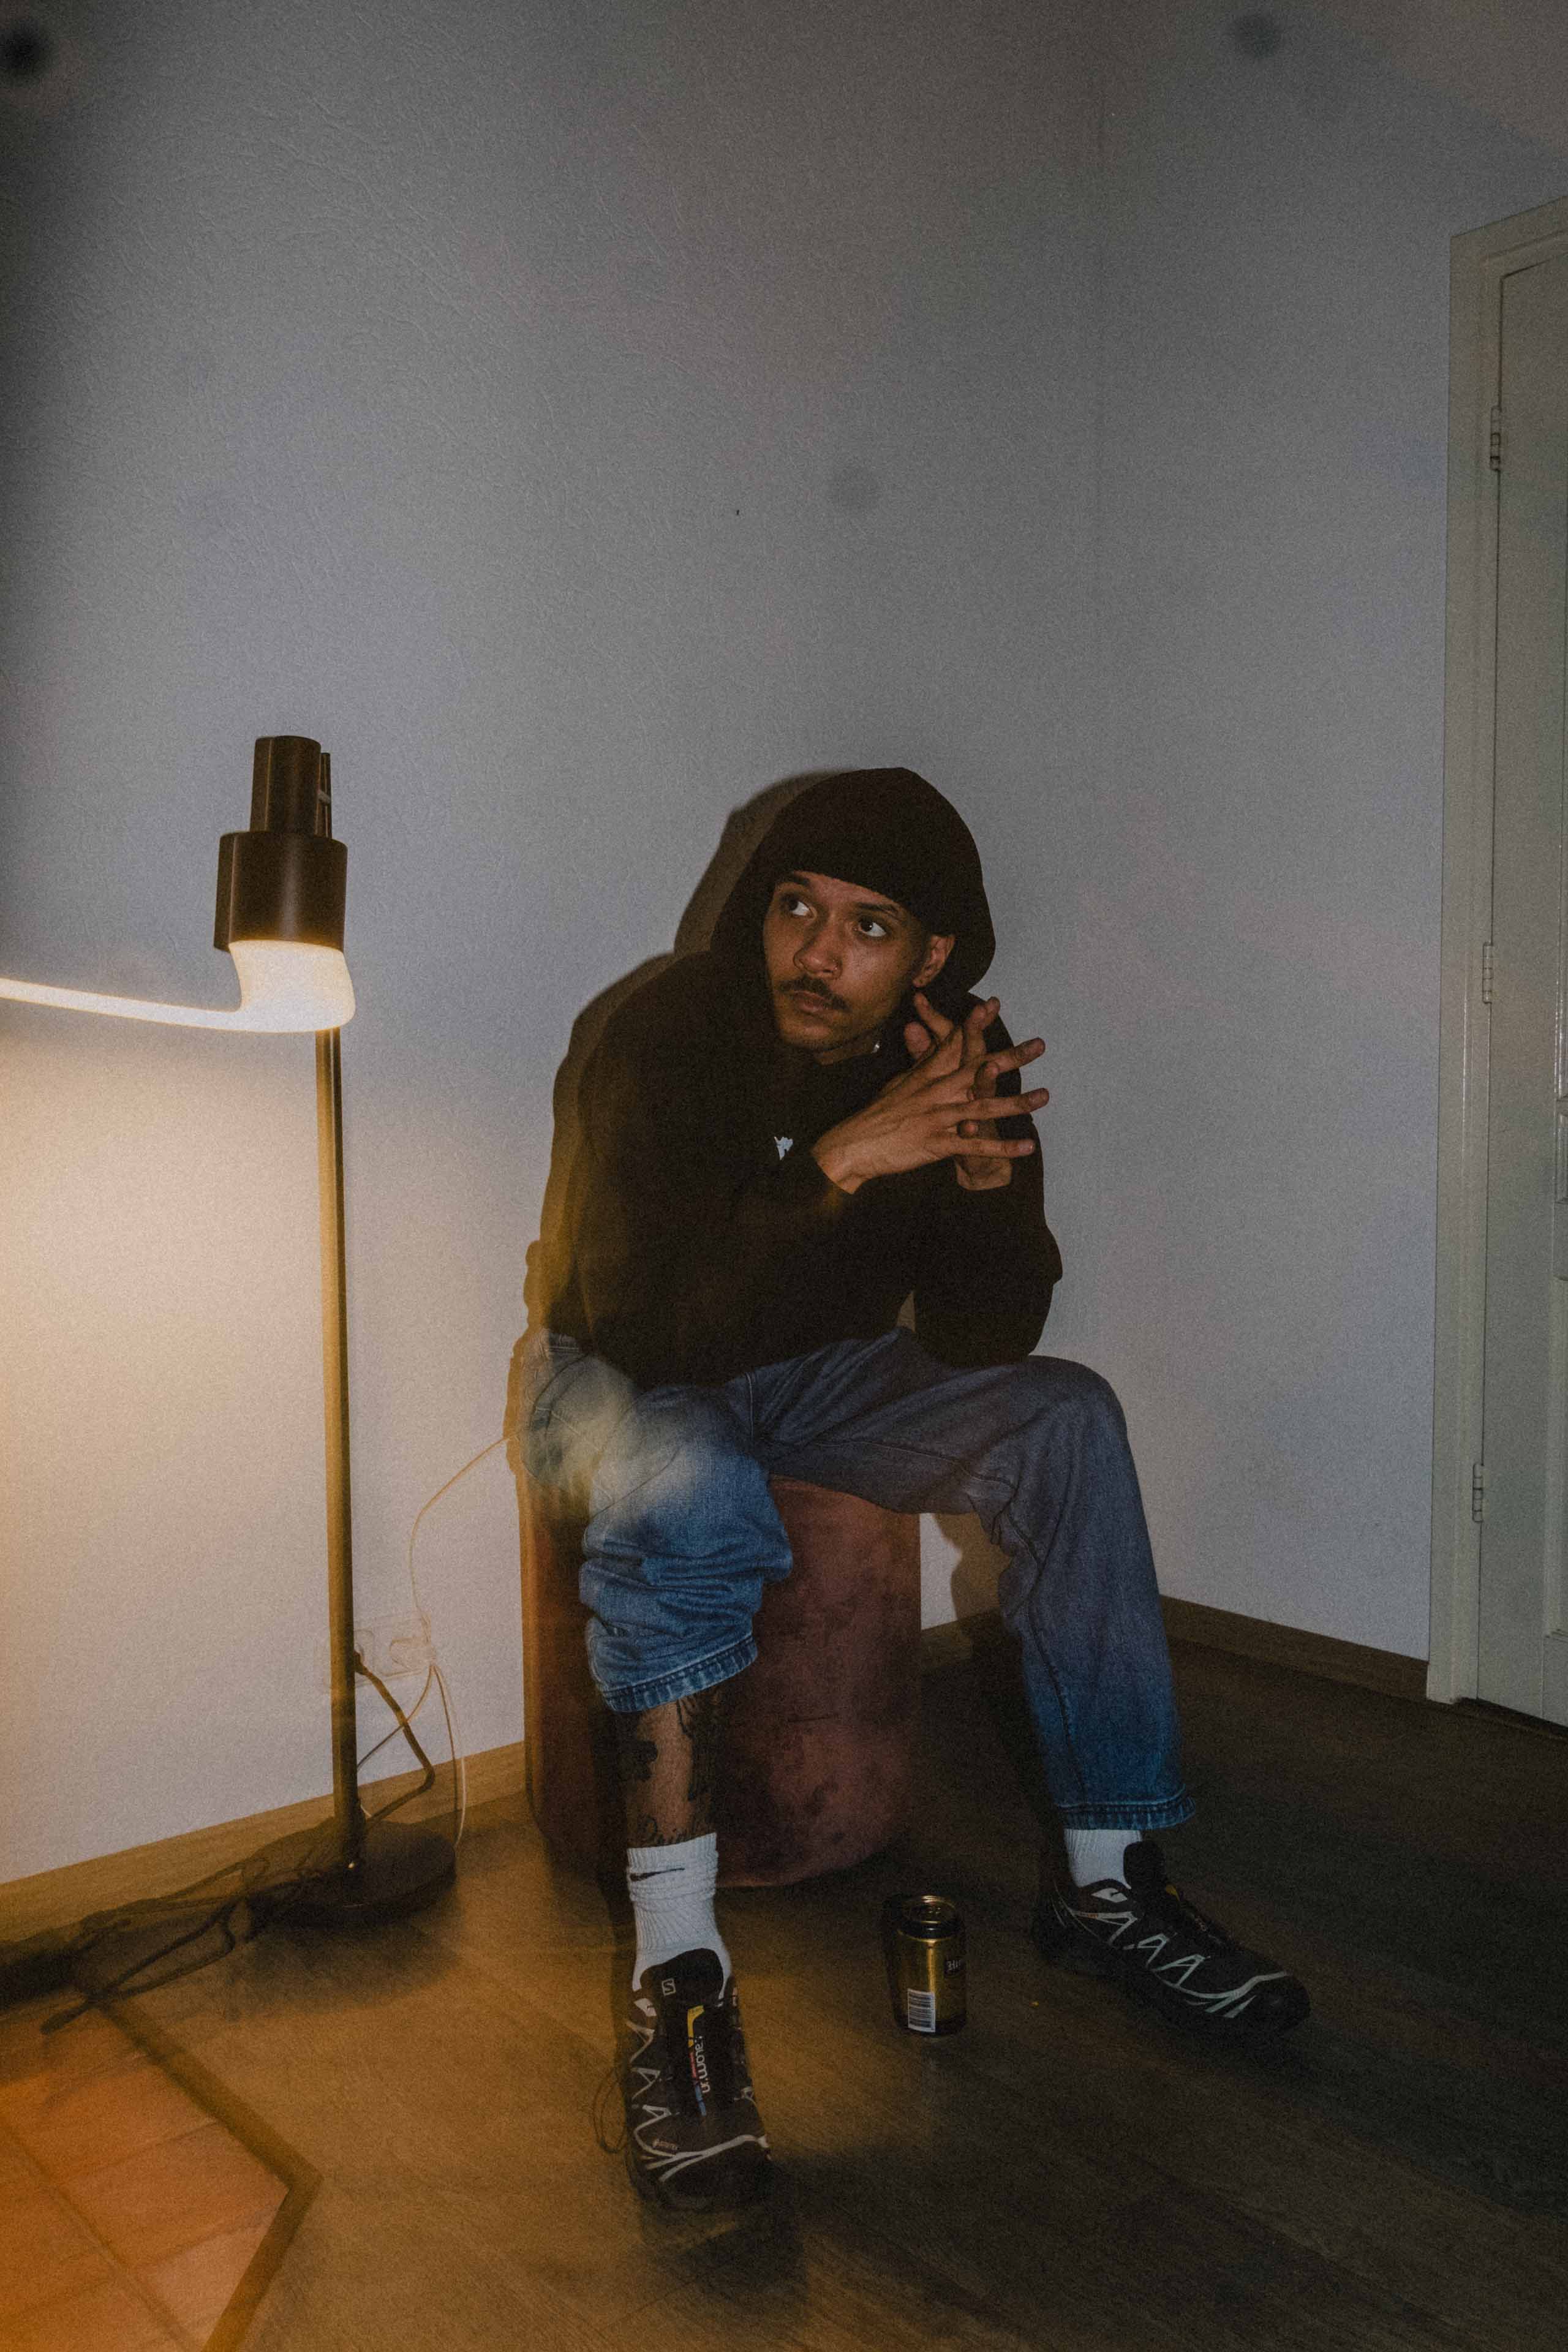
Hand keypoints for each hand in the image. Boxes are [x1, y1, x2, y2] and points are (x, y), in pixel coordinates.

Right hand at [811, 992, 1046, 1195]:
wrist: (853, 1144)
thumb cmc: (876, 1115)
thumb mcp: (898, 1082)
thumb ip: (918, 1061)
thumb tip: (920, 1032)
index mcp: (926, 1076)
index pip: (955, 1043)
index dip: (975, 1024)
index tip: (994, 1005)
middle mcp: (935, 1092)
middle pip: (978, 1068)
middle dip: (1011, 1057)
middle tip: (1039, 1045)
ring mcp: (937, 1117)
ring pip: (983, 1105)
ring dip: (1016, 1101)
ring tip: (1044, 1096)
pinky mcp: (936, 1143)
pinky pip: (975, 1144)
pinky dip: (1003, 1147)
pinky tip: (1027, 1146)